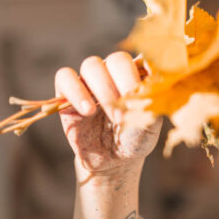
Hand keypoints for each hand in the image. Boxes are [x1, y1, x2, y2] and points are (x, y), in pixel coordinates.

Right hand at [55, 51, 160, 175]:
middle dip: (125, 80)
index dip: (148, 63)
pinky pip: (65, 78)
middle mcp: (114, 73)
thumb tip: (153, 89)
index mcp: (137, 75)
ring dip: (103, 88)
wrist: (113, 161)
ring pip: (91, 65)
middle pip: (117, 59)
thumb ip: (151, 105)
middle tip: (129, 104)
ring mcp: (90, 81)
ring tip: (114, 116)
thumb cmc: (135, 138)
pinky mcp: (67, 93)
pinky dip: (75, 91)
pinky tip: (87, 111)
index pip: (143, 57)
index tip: (154, 79)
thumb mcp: (149, 126)